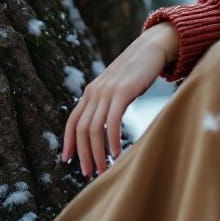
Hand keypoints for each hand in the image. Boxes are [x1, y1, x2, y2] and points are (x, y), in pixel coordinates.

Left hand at [61, 24, 177, 178]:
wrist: (152, 48)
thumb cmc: (137, 71)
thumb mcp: (117, 86)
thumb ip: (107, 102)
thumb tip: (104, 124)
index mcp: (91, 91)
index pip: (72, 121)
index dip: (68, 142)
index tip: (67, 160)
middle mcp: (94, 91)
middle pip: (81, 129)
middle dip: (84, 154)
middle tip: (89, 173)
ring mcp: (107, 91)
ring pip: (94, 128)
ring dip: (98, 153)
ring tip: (104, 169)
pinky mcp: (122, 91)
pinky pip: (112, 121)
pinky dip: (113, 140)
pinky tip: (118, 154)